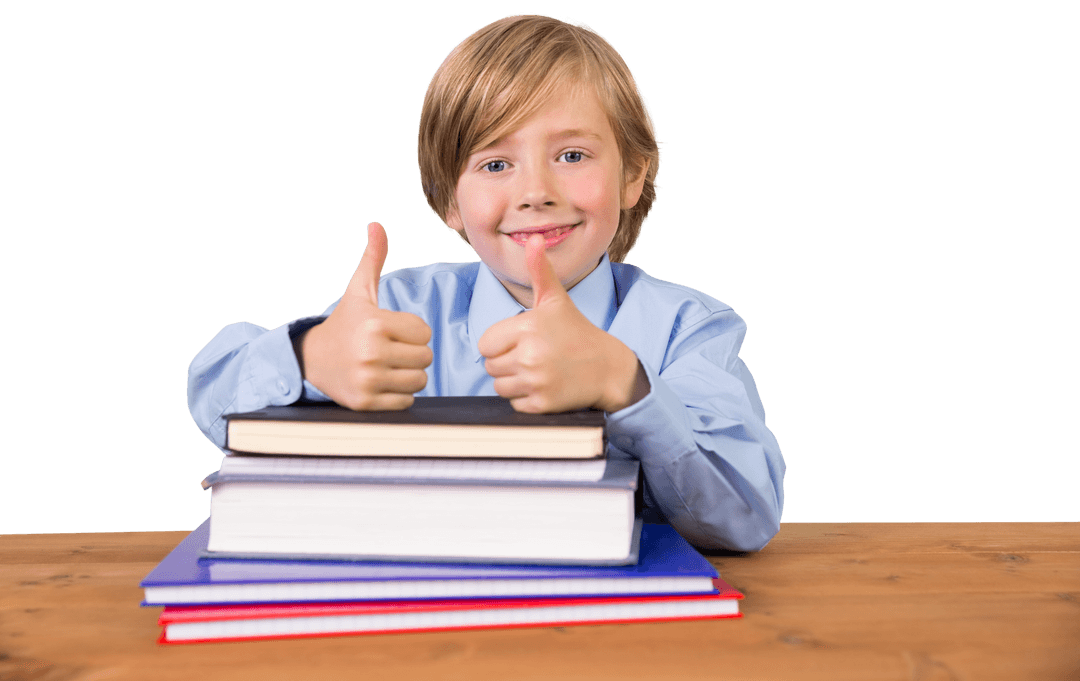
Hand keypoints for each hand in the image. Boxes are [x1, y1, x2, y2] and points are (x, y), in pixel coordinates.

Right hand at [298, 222, 432, 409]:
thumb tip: (377, 225)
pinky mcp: (366, 403)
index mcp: (375, 323)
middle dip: (412, 353)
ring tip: (387, 365)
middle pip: (424, 356)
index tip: (391, 330)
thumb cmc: (345, 324)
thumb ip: (373, 259)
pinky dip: (398, 395)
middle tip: (389, 349)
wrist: (312, 360)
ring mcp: (368, 380)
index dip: (411, 330)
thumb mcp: (358, 291)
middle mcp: (371, 353)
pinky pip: (406, 401)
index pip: (423, 331)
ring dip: (408, 374)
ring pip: (419, 380)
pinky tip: (380, 382)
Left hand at [478, 234, 648, 412]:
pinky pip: (514, 403)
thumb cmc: (577, 332)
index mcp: (528, 327)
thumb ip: (540, 270)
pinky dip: (525, 398)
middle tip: (533, 356)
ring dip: (513, 381)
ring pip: (499, 386)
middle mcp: (530, 355)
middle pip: (490, 366)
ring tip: (537, 370)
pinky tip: (544, 385)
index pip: (485, 344)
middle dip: (506, 362)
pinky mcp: (542, 404)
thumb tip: (533, 239)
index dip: (500, 342)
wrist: (608, 368)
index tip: (521, 340)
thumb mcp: (556, 300)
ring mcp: (536, 381)